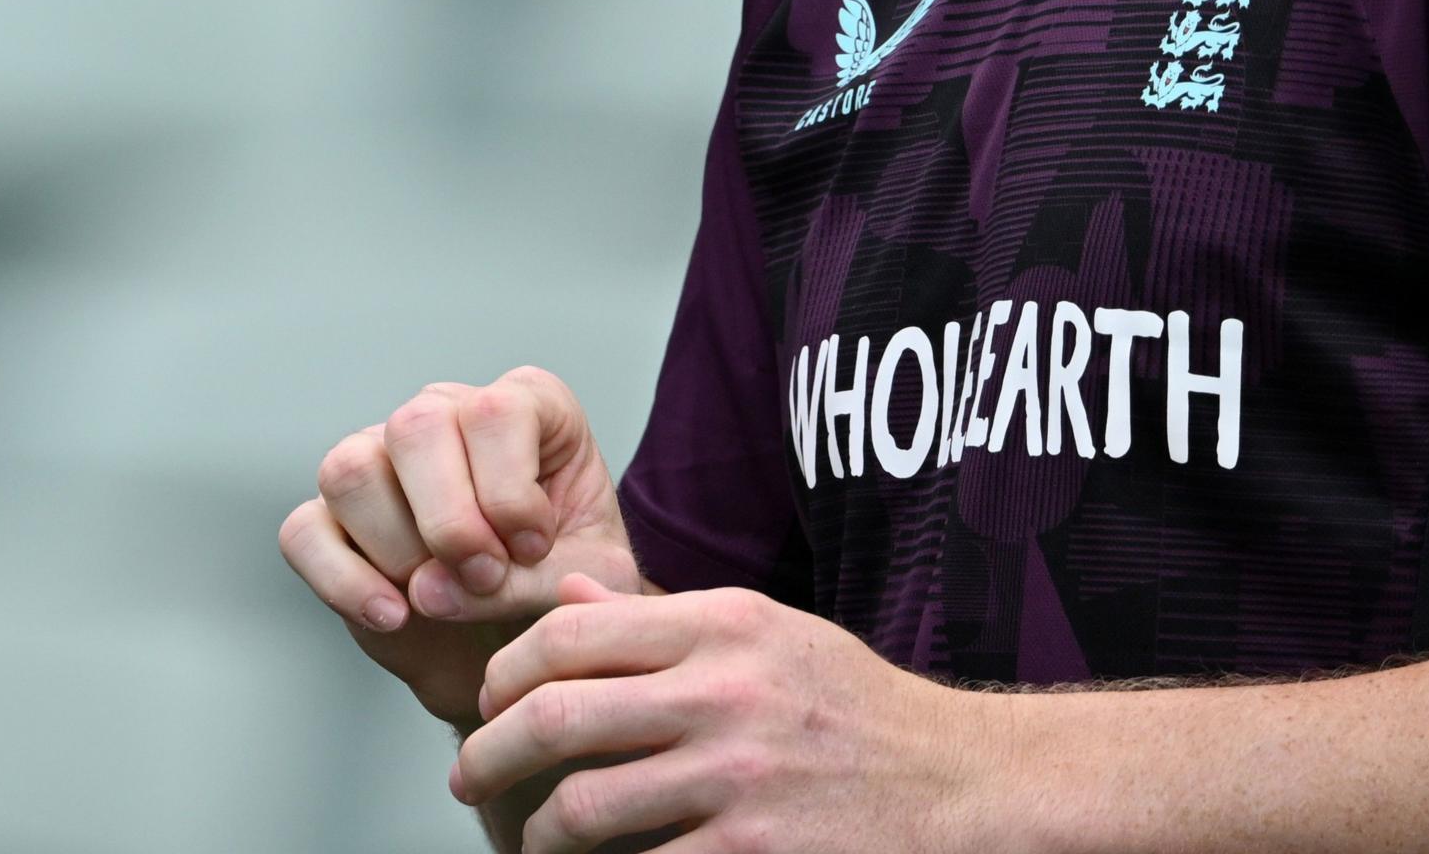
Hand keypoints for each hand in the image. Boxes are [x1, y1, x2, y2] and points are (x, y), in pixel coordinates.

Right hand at [278, 367, 644, 726]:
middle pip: (414, 429)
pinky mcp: (330, 517)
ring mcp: (376, 458)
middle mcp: (443, 414)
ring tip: (442, 597)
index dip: (510, 491)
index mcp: (522, 405)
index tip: (533, 548)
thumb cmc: (563, 586)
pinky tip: (392, 616)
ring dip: (399, 551)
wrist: (522, 639)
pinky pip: (304, 532)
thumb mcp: (585, 582)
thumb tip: (425, 590)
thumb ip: (531, 581)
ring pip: (350, 471)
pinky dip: (343, 582)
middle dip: (451, 522)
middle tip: (485, 577)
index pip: (493, 413)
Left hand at [453, 575, 1008, 853]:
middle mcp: (726, 692)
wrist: (961, 781)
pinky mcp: (757, 851)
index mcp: (722, 626)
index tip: (487, 701)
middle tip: (468, 777)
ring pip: (585, 805)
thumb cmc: (855, 707)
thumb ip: (662, 618)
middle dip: (489, 753)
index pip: (570, 633)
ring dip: (536, 834)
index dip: (506, 670)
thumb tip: (568, 599)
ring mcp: (741, 776)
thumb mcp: (767, 633)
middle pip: (557, 715)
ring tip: (529, 842)